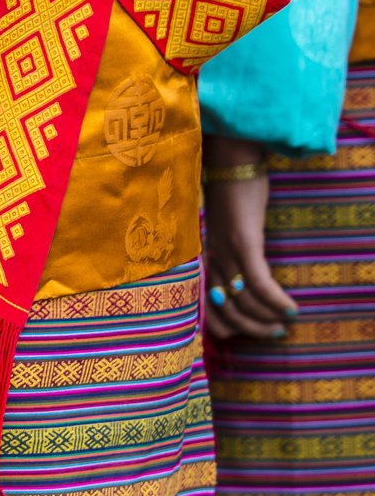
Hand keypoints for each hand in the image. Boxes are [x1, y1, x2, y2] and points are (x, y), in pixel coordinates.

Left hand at [203, 137, 295, 342]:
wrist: (231, 161)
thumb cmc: (232, 195)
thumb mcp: (226, 231)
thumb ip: (228, 254)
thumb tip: (242, 282)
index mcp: (205, 259)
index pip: (205, 308)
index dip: (226, 328)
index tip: (248, 333)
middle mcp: (211, 259)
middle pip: (226, 309)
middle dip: (252, 327)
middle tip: (276, 332)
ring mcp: (226, 250)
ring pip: (242, 300)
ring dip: (267, 317)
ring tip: (286, 321)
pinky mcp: (244, 240)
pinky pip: (258, 280)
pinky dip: (275, 300)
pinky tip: (290, 309)